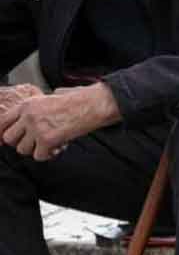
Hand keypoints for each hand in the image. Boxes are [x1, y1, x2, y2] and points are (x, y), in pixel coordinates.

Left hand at [0, 82, 119, 160]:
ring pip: (23, 149)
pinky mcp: (47, 139)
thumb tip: (34, 117)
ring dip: (36, 150)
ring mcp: (37, 128)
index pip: (3, 122)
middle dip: (22, 143)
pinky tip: (58, 147)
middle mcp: (28, 115)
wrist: (93, 105)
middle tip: (35, 142)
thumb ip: (38, 108)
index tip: (7, 140)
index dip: (4, 133)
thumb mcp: (51, 98)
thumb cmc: (79, 100)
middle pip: (9, 138)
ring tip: (50, 145)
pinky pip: (39, 156)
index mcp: (28, 104)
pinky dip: (48, 155)